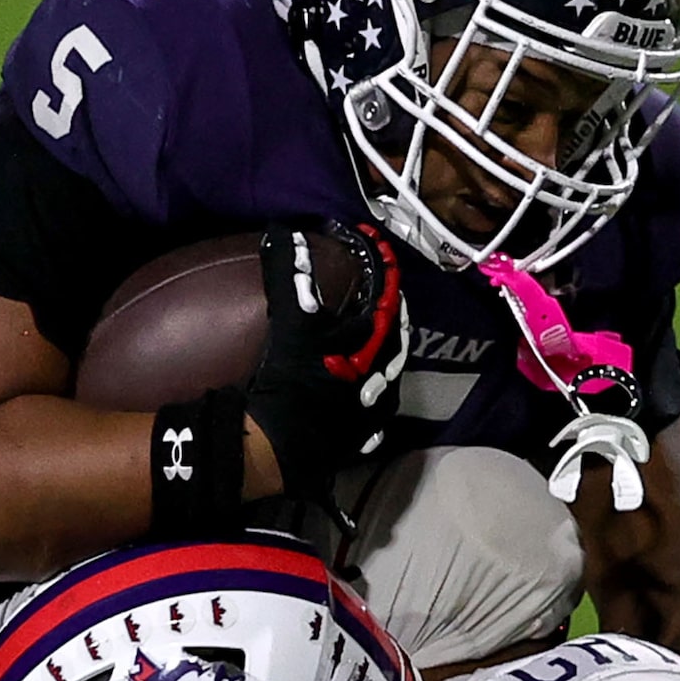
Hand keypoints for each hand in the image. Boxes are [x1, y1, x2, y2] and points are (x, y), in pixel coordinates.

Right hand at [246, 220, 409, 492]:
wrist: (284, 448)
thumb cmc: (293, 383)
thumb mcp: (291, 324)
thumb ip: (290, 276)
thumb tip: (282, 232)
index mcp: (377, 344)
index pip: (388, 292)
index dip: (378, 261)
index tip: (364, 241)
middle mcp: (387, 374)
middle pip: (397, 329)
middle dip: (387, 303)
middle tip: (372, 282)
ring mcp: (378, 405)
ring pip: (390, 364)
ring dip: (380, 341)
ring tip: (364, 326)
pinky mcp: (363, 430)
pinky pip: (375, 397)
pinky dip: (367, 378)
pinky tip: (355, 375)